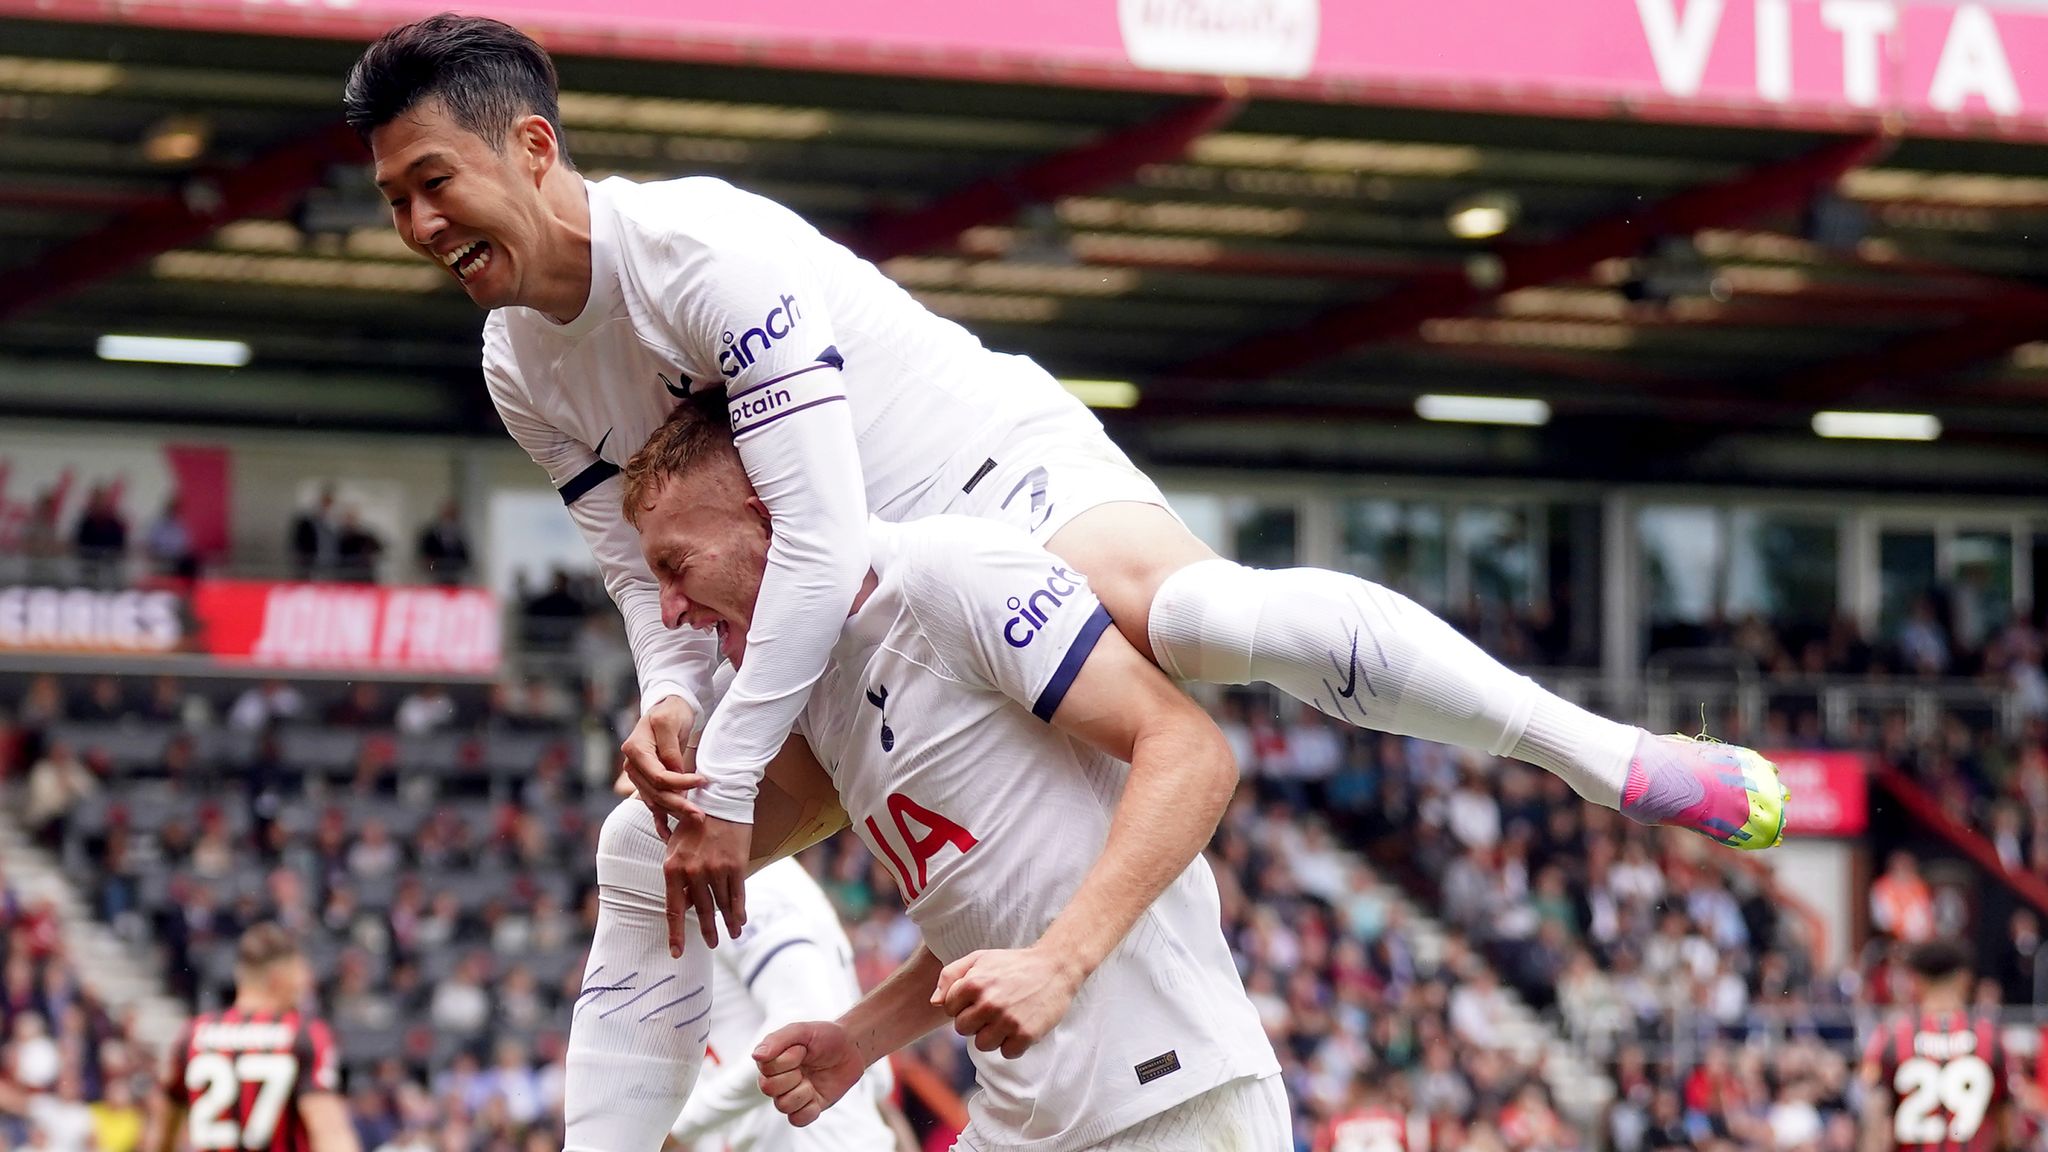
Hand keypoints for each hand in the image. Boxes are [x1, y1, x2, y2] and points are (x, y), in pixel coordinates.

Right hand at [620, 696, 698, 833]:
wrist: (668, 710)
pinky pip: (651, 803)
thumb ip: (670, 749)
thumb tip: (675, 773)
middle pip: (656, 792)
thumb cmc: (670, 713)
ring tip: (695, 820)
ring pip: (655, 800)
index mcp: (635, 749)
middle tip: (700, 814)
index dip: (680, 782)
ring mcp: (637, 776)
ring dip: (674, 813)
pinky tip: (667, 835)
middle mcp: (632, 765)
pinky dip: (659, 820)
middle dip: (679, 804)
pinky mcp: (646, 782)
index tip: (702, 781)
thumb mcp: (670, 723)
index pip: (658, 775)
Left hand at [661, 811, 751, 953]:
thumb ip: (677, 875)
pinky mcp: (735, 866)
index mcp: (672, 867)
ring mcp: (715, 869)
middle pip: (700, 910)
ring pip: (721, 905)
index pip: (673, 909)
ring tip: (731, 935)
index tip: (676, 952)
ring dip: (727, 923)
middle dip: (707, 931)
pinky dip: (739, 911)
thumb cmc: (695, 823)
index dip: (676, 933)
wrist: (720, 800)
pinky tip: (740, 922)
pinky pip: (737, 895)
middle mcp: (693, 872)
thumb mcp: (676, 846)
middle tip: (711, 944)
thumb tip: (682, 903)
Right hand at [754, 1020, 865, 1127]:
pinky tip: (816, 1096)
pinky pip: (797, 1120)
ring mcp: (792, 1095)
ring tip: (813, 1081)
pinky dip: (808, 1110)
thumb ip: (778, 1040)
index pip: (765, 1070)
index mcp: (772, 1061)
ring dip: (802, 1091)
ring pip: (783, 1106)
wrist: (851, 1048)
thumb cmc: (824, 1037)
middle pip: (768, 1089)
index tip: (802, 1049)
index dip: (786, 1061)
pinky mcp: (807, 1108)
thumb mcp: (802, 1031)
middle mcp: (778, 1080)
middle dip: (792, 1075)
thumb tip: (756, 1056)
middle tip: (807, 1064)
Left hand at [932, 947, 1083, 1058]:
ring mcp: (1007, 1021)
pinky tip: (1020, 1026)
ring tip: (1006, 1018)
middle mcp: (988, 1003)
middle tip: (994, 1008)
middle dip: (975, 1021)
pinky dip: (1013, 1044)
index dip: (963, 1004)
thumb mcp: (979, 958)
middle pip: (963, 1030)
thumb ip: (951, 976)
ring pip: (982, 1045)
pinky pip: (1007, 1053)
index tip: (979, 997)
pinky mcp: (1025, 1035)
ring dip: (992, 1035)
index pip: (949, 1009)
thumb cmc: (1013, 964)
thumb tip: (934, 1002)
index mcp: (973, 983)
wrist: (1055, 967)